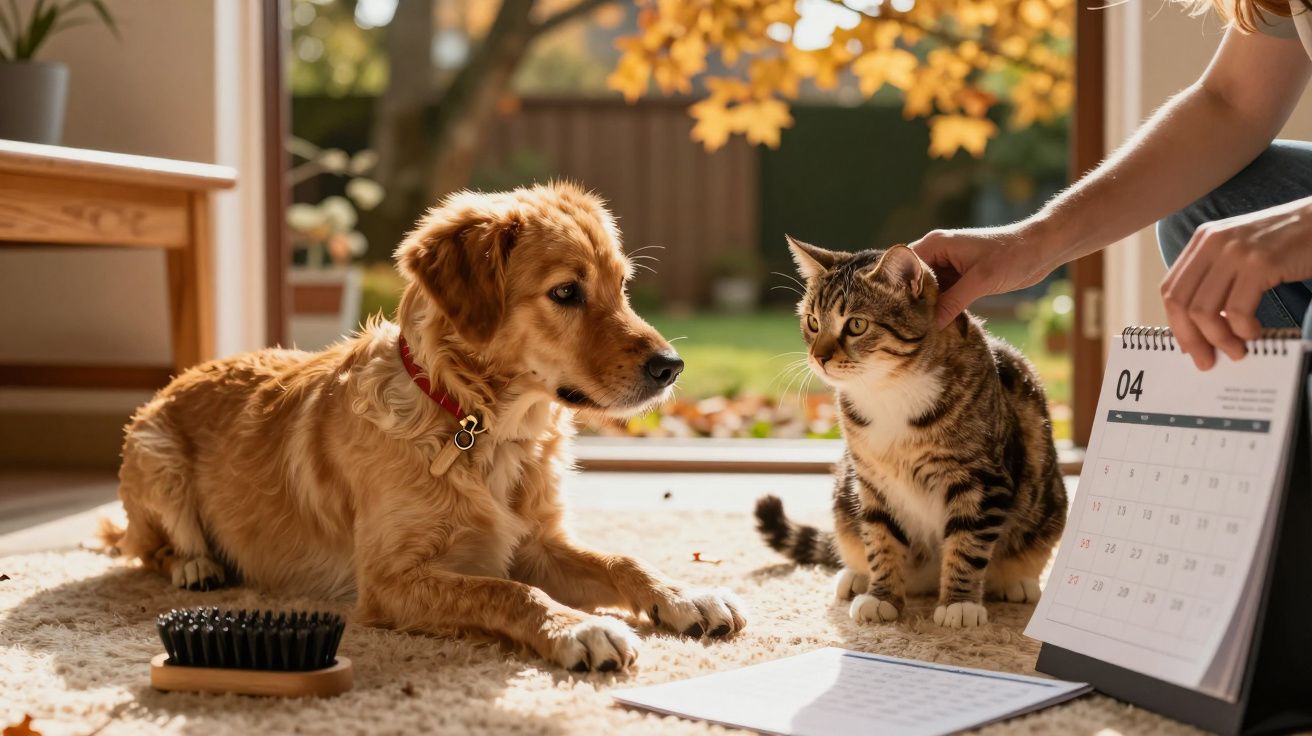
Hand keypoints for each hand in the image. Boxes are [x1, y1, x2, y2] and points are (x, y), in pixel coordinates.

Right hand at [910, 222, 1061, 328]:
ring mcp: (950, 265)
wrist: (1041, 249)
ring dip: (927, 307)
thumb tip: (931, 325)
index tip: (894, 312)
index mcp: (937, 244)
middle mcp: (939, 253)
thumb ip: (953, 302)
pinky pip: (944, 295)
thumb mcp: (981, 281)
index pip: (905, 266)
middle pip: (913, 280)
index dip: (897, 288)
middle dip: (910, 301)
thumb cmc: (1012, 255)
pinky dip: (942, 308)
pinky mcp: (962, 278)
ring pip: (929, 290)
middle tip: (904, 326)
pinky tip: (938, 325)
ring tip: (919, 330)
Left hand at [1160, 197, 1311, 369]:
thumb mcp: (1240, 252)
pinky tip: (1254, 333)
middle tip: (1206, 361)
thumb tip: (1200, 326)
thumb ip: (1217, 278)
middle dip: (1190, 338)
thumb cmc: (1286, 244)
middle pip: (1180, 302)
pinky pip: (1237, 310)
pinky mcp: (1261, 263)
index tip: (1188, 346)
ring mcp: (1235, 251)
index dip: (1175, 323)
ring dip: (1218, 339)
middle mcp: (1212, 242)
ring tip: (1236, 351)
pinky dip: (1242, 330)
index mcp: (1203, 240)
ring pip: (1204, 310)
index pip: (1170, 289)